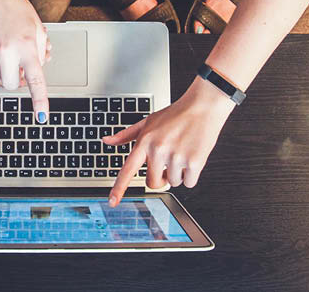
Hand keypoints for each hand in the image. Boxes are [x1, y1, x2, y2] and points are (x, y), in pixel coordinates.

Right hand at [0, 0, 50, 122]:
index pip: (36, 80)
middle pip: (10, 84)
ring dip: (2, 71)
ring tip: (6, 52)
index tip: (41, 116)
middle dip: (15, 80)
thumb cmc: (17, 9)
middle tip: (18, 67)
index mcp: (28, 46)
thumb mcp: (37, 29)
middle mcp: (8, 50)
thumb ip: (40, 53)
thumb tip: (35, 72)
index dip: (39, 100)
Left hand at [103, 77, 235, 205]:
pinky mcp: (194, 162)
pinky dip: (191, 175)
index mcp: (145, 141)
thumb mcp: (147, 121)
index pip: (128, 169)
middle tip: (168, 162)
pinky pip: (189, 183)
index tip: (112, 202)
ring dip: (178, 173)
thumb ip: (126, 135)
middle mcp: (158, 150)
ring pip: (173, 183)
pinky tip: (192, 156)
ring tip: (182, 152)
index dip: (119, 188)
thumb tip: (106, 141)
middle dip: (161, 177)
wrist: (202, 106)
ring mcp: (176, 157)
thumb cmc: (175, 115)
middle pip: (153, 183)